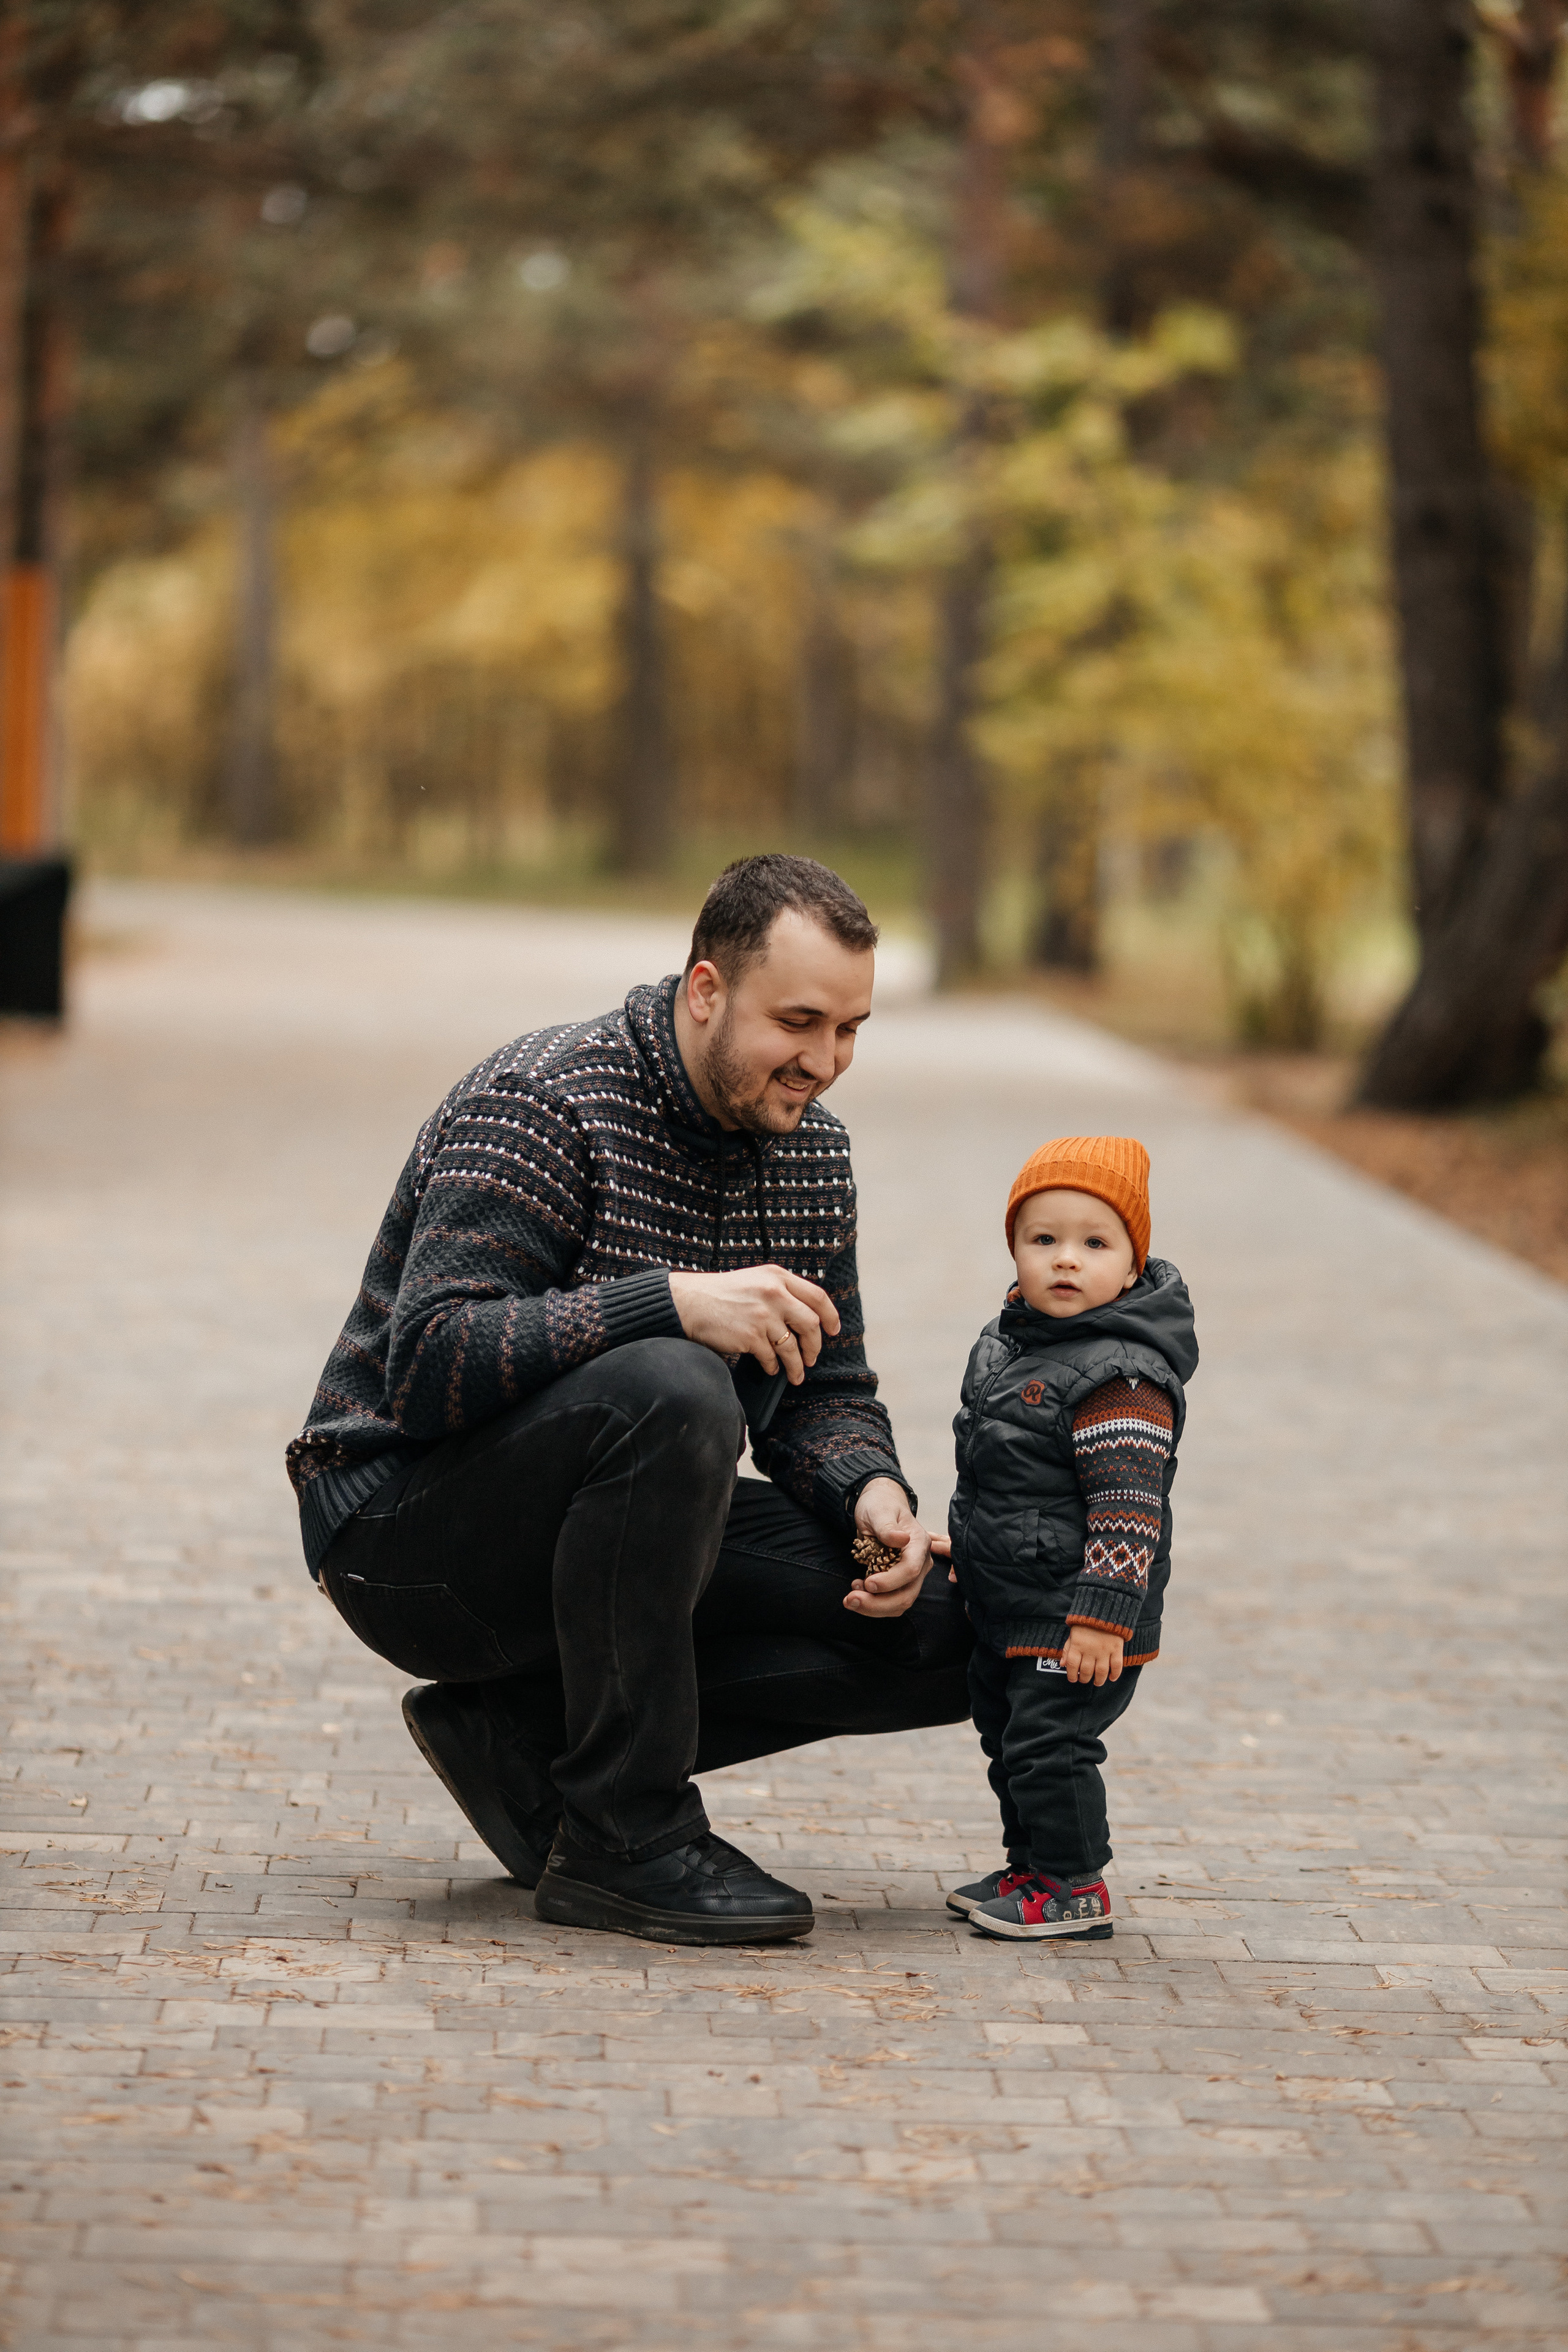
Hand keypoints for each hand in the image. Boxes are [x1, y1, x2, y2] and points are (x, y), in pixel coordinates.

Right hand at [668, 1263, 839, 1384]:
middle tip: (812, 1358)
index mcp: (777, 1276)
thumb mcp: (755, 1281)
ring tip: (796, 1374)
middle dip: (815, 1346)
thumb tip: (804, 1319)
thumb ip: (779, 1292)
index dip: (830, 1316)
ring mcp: (763, 1314)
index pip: (817, 1296)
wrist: (689, 1302)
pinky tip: (770, 1369)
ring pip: (793, 1346)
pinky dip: (773, 1367)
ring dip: (797, 1365)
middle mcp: (774, 1292)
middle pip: (810, 1324)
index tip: (833, 1330)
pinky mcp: (751, 1335)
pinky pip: (772, 1357)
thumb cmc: (720, 1295)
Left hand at [844, 1478, 934, 1618]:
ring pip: (900, 1602)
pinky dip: (873, 1602)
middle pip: (907, 1594)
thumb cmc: (880, 1505)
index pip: (911, 1570)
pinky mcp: (901, 1581)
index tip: (867, 1582)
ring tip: (850, 1598)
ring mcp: (913, 1574)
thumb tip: (901, 1540)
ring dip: (874, 1607)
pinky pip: (891, 1600)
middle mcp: (921, 1561)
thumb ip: (887, 1526)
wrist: (880, 1505)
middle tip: (850, 1599)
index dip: (889, 1581)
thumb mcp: (879, 1510)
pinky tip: (857, 1590)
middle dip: (878, 1603)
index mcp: (919, 1543)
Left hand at [1062, 1624, 1124, 1686]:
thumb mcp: (1073, 1634)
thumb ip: (1067, 1649)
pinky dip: (1115, 1674)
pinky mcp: (1116, 1648)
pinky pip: (1117, 1665)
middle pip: (1086, 1671)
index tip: (1073, 1679)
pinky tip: (1112, 1678)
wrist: (1104, 1608)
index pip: (1072, 1665)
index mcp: (1077, 1645)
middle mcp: (1090, 1649)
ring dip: (1099, 1680)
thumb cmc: (1086, 1623)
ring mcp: (1104, 1650)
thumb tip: (1062, 1664)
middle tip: (1085, 1680)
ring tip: (1097, 1682)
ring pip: (1101, 1672)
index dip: (1071, 1675)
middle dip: (1084, 1679)